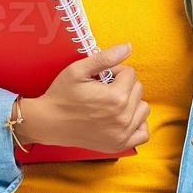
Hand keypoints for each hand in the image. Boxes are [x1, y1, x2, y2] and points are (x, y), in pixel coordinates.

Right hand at [16, 43, 149, 152]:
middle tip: (104, 90)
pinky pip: (143, 133)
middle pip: (138, 90)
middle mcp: (123, 117)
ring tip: (113, 103)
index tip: (101, 78)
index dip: (115, 72)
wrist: (49, 122)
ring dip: (132, 103)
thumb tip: (128, 47)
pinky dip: (137, 124)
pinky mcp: (119, 144)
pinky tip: (123, 118)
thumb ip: (105, 58)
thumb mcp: (78, 70)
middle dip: (123, 85)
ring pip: (143, 108)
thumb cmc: (62, 95)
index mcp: (116, 97)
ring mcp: (122, 134)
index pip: (130, 74)